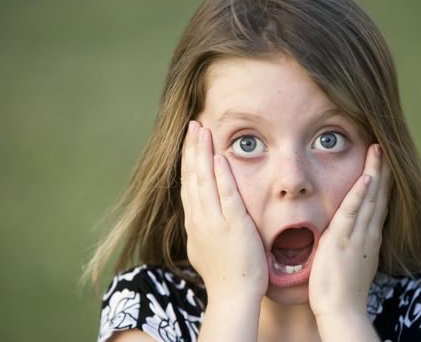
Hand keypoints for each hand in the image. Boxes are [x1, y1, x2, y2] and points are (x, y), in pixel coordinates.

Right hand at [180, 121, 267, 302]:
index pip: (188, 184)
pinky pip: (226, 196)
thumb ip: (203, 225)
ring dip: (202, 154)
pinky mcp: (233, 226)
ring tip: (201, 130)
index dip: (187, 160)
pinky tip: (219, 157)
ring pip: (204, 181)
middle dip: (191, 149)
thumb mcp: (204, 246)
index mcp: (194, 222)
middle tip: (192, 124)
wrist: (232, 296)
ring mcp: (214, 222)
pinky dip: (221, 176)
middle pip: (192, 177)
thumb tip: (200, 213)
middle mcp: (199, 219)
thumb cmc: (225, 273)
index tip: (189, 141)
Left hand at [309, 144, 390, 317]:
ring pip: (369, 198)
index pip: (378, 204)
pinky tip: (366, 176)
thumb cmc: (342, 288)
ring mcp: (357, 235)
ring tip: (379, 150)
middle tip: (386, 148)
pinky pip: (352, 211)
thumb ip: (353, 244)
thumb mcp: (353, 260)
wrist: (342, 309)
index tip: (383, 165)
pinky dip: (360, 192)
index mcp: (369, 237)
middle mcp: (368, 233)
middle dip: (383, 171)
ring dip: (375, 173)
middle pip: (379, 196)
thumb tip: (349, 233)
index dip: (382, 183)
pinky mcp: (341, 239)